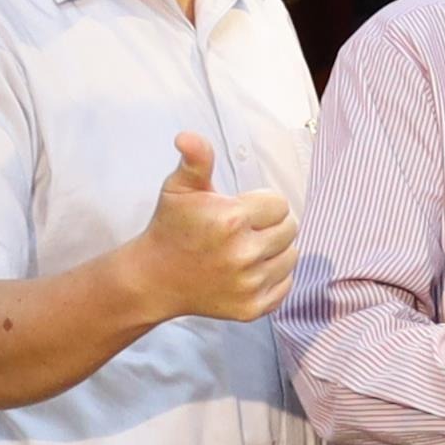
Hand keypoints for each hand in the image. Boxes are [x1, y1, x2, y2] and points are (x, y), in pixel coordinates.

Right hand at [133, 132, 297, 321]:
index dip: (260, 204)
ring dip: (274, 250)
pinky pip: (286, 284)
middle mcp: (243, 254)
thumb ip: (196, 159)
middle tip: (241, 230)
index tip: (238, 210)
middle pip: (290, 229)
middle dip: (269, 225)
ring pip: (291, 256)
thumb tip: (188, 136)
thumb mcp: (179, 188)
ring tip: (243, 249)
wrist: (153, 278)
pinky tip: (246, 271)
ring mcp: (248, 284)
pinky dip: (272, 277)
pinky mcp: (252, 308)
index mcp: (230, 220)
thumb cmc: (170, 227)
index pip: (279, 203)